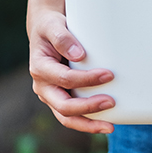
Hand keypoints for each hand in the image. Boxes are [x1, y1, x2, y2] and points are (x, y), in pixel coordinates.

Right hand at [28, 9, 115, 132]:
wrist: (45, 31)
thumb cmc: (50, 27)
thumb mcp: (53, 26)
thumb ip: (63, 38)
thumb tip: (79, 55)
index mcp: (40, 68)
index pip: (64, 79)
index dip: (86, 79)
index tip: (108, 74)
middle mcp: (43, 86)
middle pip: (63, 106)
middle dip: (88, 107)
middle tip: (111, 102)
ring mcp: (51, 95)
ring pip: (66, 117)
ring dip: (88, 124)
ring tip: (109, 127)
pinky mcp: (60, 98)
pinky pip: (72, 115)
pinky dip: (87, 121)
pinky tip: (104, 122)